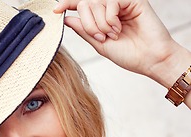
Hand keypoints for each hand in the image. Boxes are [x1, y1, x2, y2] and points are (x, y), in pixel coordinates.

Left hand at [54, 0, 177, 78]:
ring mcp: (122, 2)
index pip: (83, 5)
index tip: (56, 10)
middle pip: (86, 3)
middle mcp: (112, 7)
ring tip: (112, 35)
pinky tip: (118, 28)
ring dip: (100, 23)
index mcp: (104, 17)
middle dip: (88, 23)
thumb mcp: (100, 45)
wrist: (150, 60)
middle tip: (100, 37)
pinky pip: (110, 1)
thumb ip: (84, 31)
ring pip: (96, 2)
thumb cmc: (129, 55)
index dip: (68, 4)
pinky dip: (110, 18)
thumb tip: (67, 18)